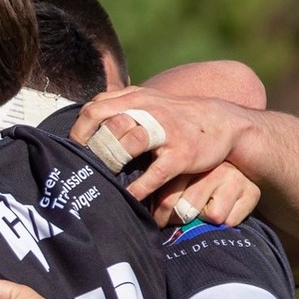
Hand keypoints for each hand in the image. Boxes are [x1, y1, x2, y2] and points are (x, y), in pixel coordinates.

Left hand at [71, 87, 256, 206]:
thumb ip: (121, 106)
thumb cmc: (177, 117)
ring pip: (129, 141)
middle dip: (90, 146)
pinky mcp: (181, 154)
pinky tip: (129, 199)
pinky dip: (138, 189)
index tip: (75, 151)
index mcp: (135, 99)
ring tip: (102, 180)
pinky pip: (154, 174)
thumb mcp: (149, 101)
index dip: (79, 131)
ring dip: (111, 161)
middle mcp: (148, 111)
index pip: (94, 108)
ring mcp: (166, 132)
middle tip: (83, 167)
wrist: (224, 122)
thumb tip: (87, 121)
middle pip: (106, 121)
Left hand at [150, 161, 260, 229]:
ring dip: (204, 221)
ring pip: (212, 216)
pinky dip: (226, 223)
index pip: (167, 198)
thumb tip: (142, 208)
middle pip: (186, 210)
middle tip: (178, 221)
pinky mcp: (252, 192)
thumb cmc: (196, 182)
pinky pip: (231, 220)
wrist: (239, 160)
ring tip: (201, 214)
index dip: (160, 216)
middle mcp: (214, 168)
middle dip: (178, 221)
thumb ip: (163, 192)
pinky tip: (223, 212)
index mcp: (190, 163)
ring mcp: (235, 178)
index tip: (158, 223)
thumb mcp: (178, 180)